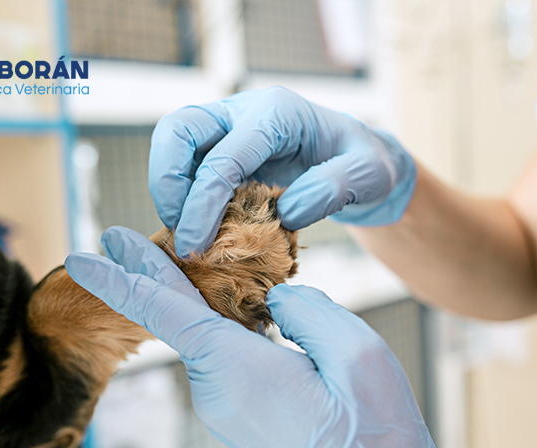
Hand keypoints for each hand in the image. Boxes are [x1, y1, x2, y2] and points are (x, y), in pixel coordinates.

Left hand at [65, 227, 535, 447]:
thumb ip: (306, 308)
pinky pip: (220, 360)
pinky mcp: (239, 419)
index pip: (164, 310)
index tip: (83, 256)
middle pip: (179, 318)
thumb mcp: (353, 350)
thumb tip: (276, 303)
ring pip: (204, 339)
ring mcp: (224, 410)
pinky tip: (242, 317)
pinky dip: (219, 329)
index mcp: (236, 367)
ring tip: (197, 267)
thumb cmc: (372, 432)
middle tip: (118, 239)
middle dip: (152, 276)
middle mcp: (216, 391)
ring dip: (198, 303)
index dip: (122, 278)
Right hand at [149, 86, 416, 256]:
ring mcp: (229, 127)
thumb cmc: (367, 164)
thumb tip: (285, 214)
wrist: (360, 161)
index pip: (222, 156)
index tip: (196, 247)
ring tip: (186, 234)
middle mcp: (244, 112)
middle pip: (177, 130)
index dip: (202, 203)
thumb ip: (332, 189)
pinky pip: (186, 165)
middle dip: (167, 183)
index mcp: (277, 114)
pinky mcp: (222, 149)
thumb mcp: (369, 176)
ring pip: (173, 144)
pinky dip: (182, 197)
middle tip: (180, 233)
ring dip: (168, 190)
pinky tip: (198, 229)